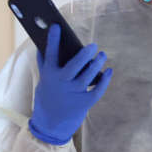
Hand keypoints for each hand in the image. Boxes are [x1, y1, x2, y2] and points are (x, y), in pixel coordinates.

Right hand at [28, 24, 112, 145]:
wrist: (50, 124)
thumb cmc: (49, 95)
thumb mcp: (44, 80)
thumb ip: (45, 62)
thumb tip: (43, 41)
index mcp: (49, 75)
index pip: (50, 54)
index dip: (53, 40)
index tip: (56, 26)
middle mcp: (61, 84)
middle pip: (74, 66)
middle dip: (84, 54)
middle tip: (93, 45)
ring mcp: (73, 94)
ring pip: (88, 76)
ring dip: (97, 64)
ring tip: (102, 55)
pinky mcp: (84, 103)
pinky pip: (97, 90)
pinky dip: (104, 80)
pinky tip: (109, 71)